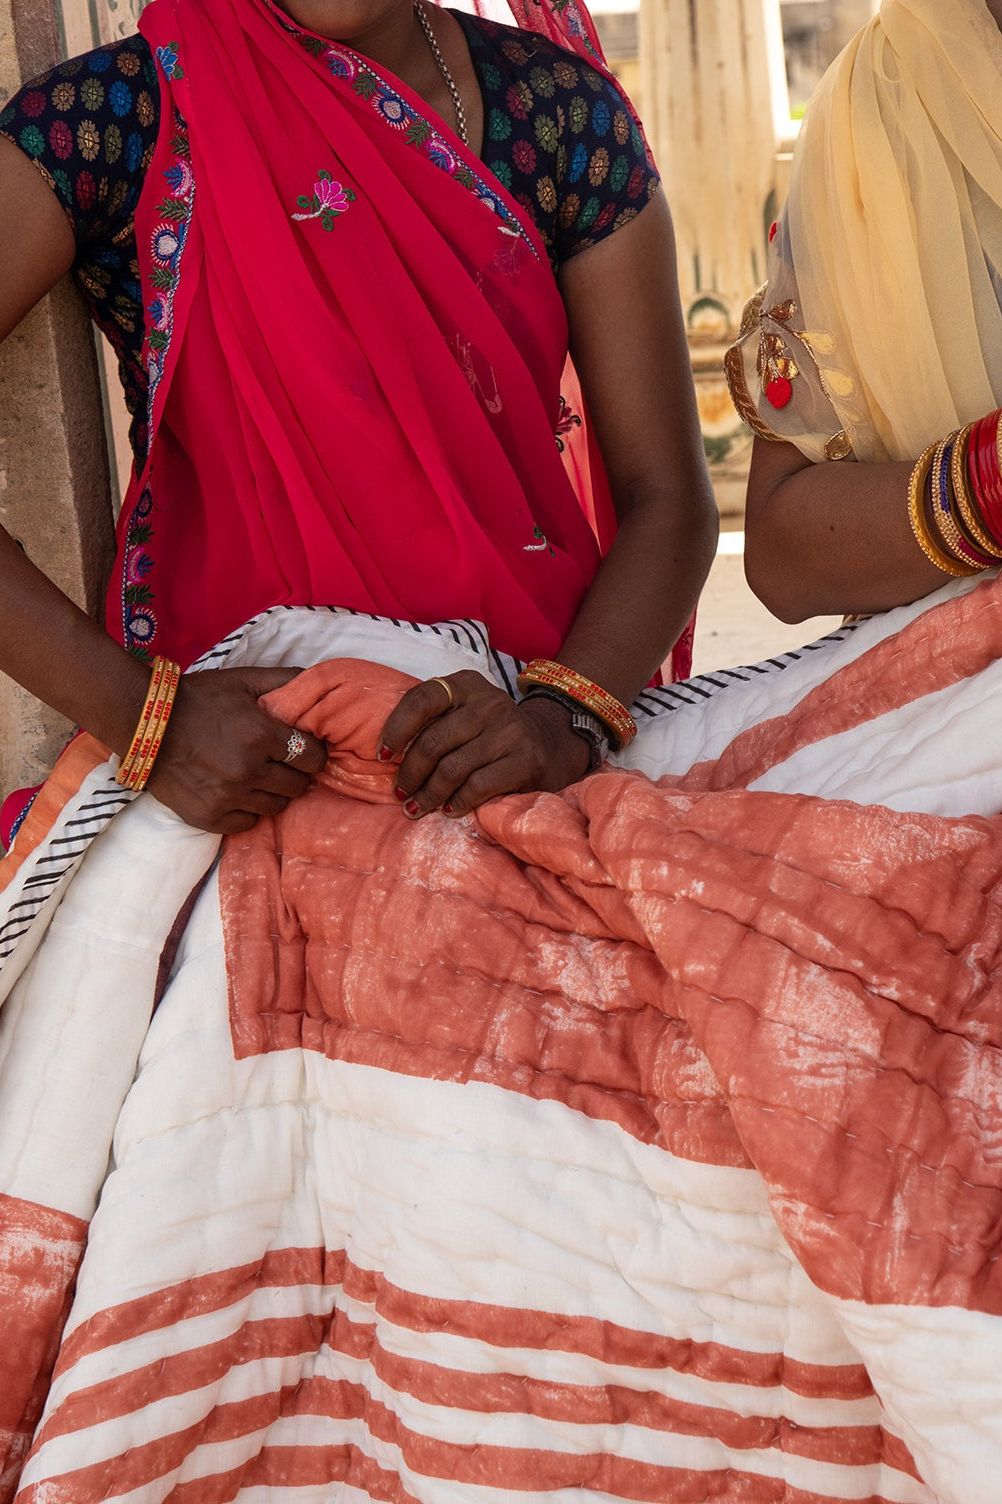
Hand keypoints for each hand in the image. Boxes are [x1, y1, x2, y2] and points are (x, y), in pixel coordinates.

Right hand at [147, 667, 326, 834]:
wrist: (143, 723)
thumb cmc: (197, 699)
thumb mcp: (242, 680)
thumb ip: (284, 680)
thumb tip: (317, 681)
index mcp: (260, 735)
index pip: (312, 757)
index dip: (313, 753)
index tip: (303, 749)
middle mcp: (247, 771)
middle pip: (297, 785)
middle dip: (296, 773)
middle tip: (282, 763)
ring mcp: (228, 797)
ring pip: (275, 806)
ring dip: (273, 792)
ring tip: (259, 777)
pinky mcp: (209, 817)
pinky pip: (248, 823)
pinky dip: (247, 810)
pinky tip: (237, 792)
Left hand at [379, 669, 591, 818]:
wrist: (549, 744)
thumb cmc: (489, 733)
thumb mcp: (464, 712)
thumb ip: (433, 720)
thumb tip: (387, 754)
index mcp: (466, 685)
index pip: (421, 699)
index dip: (396, 728)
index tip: (383, 755)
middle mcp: (489, 703)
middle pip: (433, 742)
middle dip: (410, 773)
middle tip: (400, 792)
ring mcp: (509, 731)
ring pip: (452, 769)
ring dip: (428, 794)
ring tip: (416, 807)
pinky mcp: (525, 760)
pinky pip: (478, 787)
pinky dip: (457, 802)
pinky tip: (449, 810)